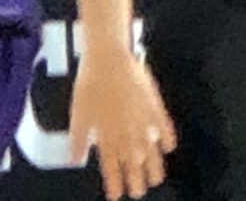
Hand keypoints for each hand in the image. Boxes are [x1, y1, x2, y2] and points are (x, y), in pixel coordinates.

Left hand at [69, 46, 172, 200]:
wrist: (108, 58)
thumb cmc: (89, 83)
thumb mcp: (78, 114)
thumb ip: (78, 139)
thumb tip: (76, 160)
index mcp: (105, 134)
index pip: (110, 165)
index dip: (114, 181)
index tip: (116, 196)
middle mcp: (125, 130)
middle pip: (132, 160)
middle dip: (136, 178)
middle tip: (140, 192)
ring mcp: (141, 118)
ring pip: (148, 148)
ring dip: (152, 164)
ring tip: (156, 178)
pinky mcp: (152, 104)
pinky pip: (163, 124)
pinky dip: (166, 136)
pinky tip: (169, 147)